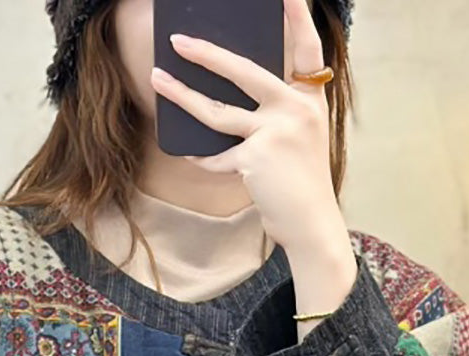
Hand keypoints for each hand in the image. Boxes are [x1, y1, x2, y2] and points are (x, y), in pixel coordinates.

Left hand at [150, 0, 347, 259]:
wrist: (311, 223)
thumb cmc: (301, 181)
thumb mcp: (299, 136)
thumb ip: (277, 111)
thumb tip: (229, 92)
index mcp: (310, 99)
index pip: (305, 49)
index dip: (296, 18)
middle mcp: (296, 109)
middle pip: (244, 71)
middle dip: (207, 54)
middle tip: (178, 39)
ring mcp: (277, 132)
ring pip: (218, 111)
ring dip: (182, 95)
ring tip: (157, 80)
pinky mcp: (257, 159)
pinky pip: (217, 155)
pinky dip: (201, 156)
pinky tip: (187, 151)